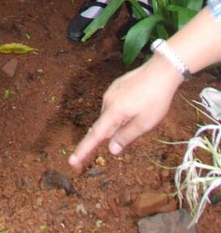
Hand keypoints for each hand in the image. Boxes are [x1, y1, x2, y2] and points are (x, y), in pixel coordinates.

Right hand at [68, 56, 181, 170]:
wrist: (160, 71)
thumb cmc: (155, 99)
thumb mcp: (144, 123)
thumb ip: (126, 136)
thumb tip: (111, 149)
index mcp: (113, 112)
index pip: (95, 135)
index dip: (84, 149)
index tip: (72, 161)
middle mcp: (108, 100)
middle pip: (106, 125)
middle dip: (115, 132)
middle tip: (138, 124)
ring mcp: (111, 91)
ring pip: (111, 114)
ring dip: (121, 121)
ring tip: (144, 112)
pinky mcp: (117, 86)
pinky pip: (115, 104)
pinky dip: (123, 111)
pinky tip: (139, 104)